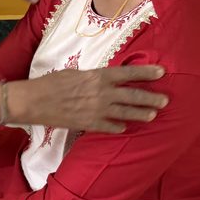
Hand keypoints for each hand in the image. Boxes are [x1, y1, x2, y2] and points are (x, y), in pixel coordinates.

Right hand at [9, 65, 168, 133]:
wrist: (34, 101)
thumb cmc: (51, 83)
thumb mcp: (75, 73)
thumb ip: (93, 78)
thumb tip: (103, 80)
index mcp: (98, 76)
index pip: (128, 73)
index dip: (146, 72)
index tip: (162, 72)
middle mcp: (102, 93)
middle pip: (133, 95)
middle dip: (151, 98)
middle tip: (165, 100)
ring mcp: (97, 110)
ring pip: (126, 112)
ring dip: (142, 114)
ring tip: (153, 115)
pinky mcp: (89, 124)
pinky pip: (111, 127)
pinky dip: (119, 127)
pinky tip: (125, 128)